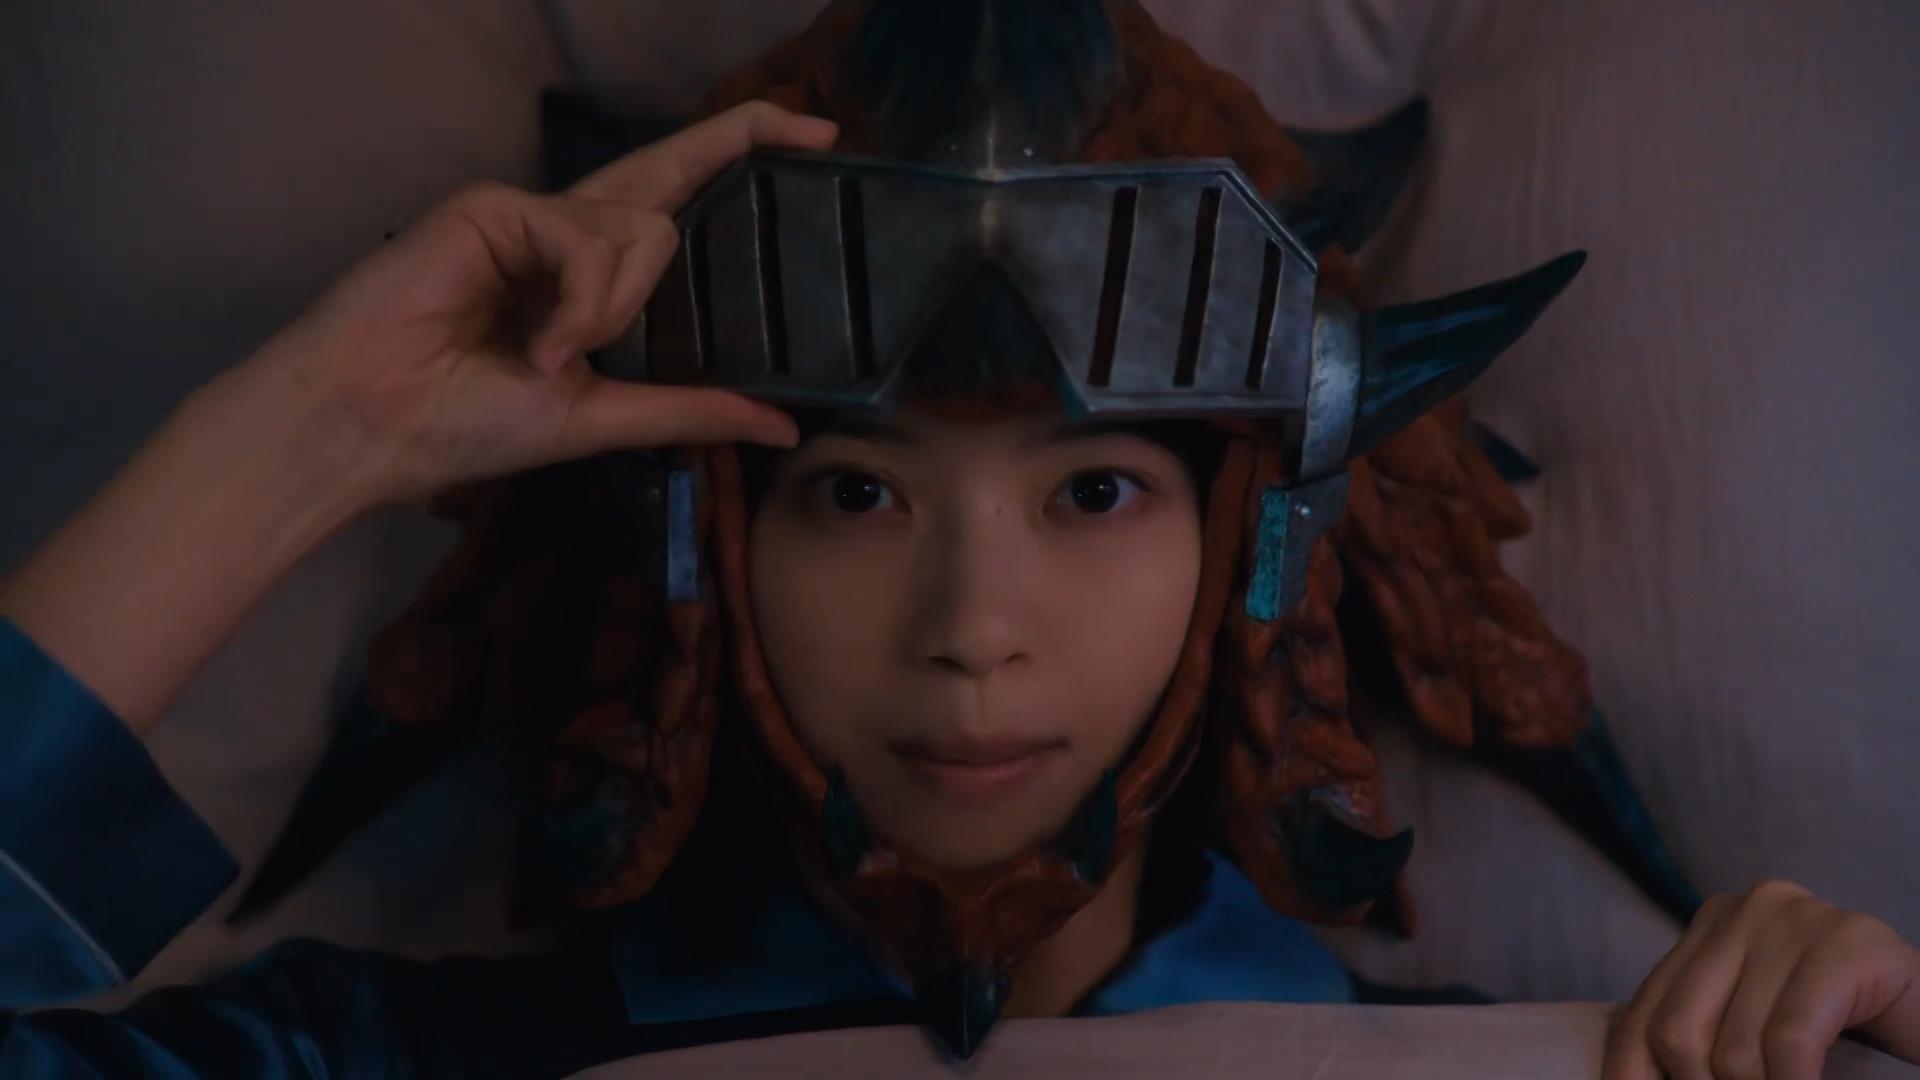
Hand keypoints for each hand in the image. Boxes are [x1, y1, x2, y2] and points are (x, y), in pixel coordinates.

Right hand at [0, 100, 835, 736]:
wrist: (372, 429)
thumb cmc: (463, 427)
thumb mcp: (601, 417)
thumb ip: (689, 410)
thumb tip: (783, 426)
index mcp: (587, 282)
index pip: (673, 211)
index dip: (736, 165)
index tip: (815, 139)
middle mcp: (567, 239)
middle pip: (670, 174)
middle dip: (743, 142)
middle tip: (822, 127)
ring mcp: (533, 218)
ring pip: (641, 229)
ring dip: (617, 306)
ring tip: (557, 359)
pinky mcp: (496, 207)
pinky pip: (585, 237)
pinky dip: (582, 298)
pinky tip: (542, 343)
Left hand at [1604, 880, 1919, 1078]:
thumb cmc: (1844, 1031)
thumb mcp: (1752, 1032)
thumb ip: (1703, 1044)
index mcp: (1708, 927)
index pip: (1641, 1016)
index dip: (1630, 1078)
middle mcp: (1743, 910)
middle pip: (1677, 1031)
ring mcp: (1797, 918)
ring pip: (1735, 1048)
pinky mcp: (1849, 943)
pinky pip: (1791, 1041)